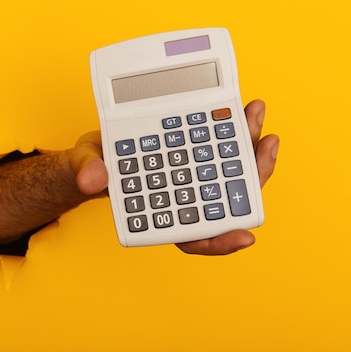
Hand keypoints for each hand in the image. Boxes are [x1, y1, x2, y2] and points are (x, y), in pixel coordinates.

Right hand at [70, 99, 278, 254]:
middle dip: (251, 175)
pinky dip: (235, 131)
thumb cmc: (94, 164)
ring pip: (230, 173)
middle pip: (226, 199)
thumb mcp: (85, 164)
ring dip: (249, 147)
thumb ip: (89, 171)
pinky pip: (222, 150)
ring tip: (255, 114)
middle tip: (265, 146)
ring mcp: (192, 176)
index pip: (193, 236)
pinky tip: (243, 111)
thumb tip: (93, 178)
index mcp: (159, 212)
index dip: (220, 240)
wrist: (98, 148)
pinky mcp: (196, 155)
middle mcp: (182, 197)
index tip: (244, 236)